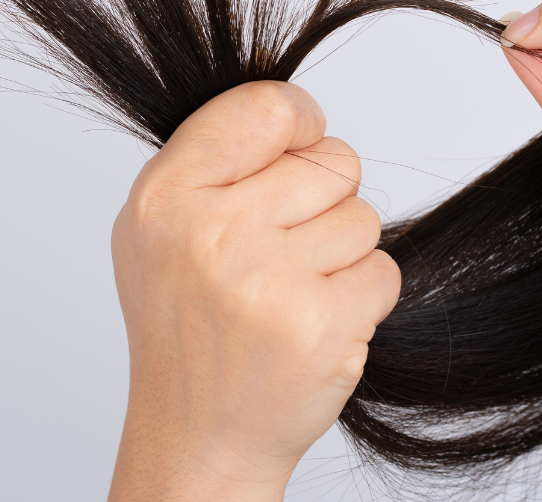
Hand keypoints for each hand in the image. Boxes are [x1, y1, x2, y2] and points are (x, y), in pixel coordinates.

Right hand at [107, 82, 400, 501]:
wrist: (198, 434)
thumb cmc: (186, 323)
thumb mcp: (159, 227)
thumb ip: (213, 161)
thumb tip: (288, 109)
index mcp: (165, 195)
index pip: (268, 107)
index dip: (299, 123)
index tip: (298, 147)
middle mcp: (211, 232)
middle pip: (331, 162)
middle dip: (324, 198)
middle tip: (283, 246)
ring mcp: (267, 281)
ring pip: (363, 216)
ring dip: (343, 251)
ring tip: (292, 289)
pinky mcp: (320, 325)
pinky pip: (383, 270)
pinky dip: (362, 295)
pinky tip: (316, 320)